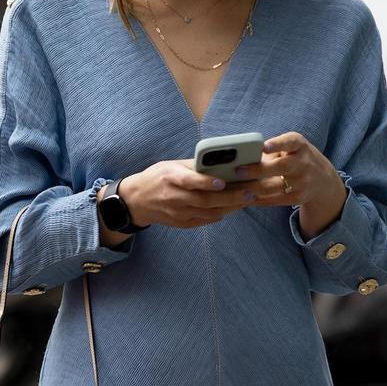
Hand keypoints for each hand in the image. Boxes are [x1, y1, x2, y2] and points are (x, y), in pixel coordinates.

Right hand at [120, 160, 251, 229]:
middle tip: (249, 192)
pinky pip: (205, 220)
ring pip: (208, 212)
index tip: (222, 181)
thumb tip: (221, 161)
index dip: (206, 182)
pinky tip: (232, 207)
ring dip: (230, 207)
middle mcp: (174, 198)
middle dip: (229, 197)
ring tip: (246, 199)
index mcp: (170, 178)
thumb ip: (194, 166)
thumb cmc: (158, 177)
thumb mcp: (172, 165)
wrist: (137, 200)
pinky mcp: (182, 223)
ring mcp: (178, 213)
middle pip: (205, 200)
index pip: (189, 181)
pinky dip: (220, 213)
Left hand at [229, 132, 347, 238]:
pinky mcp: (298, 198)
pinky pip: (273, 200)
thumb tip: (241, 157)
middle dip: (258, 169)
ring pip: (273, 187)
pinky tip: (243, 198)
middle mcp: (303, 163)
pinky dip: (257, 199)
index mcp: (299, 145)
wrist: (322, 179)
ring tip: (234, 187)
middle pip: (280, 167)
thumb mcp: (290, 148)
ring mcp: (302, 182)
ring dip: (252, 188)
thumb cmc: (296, 158)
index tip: (264, 147)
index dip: (277, 144)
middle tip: (238, 170)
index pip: (290, 142)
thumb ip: (270, 149)